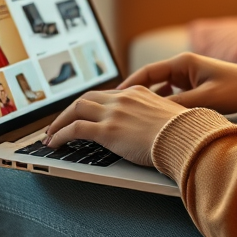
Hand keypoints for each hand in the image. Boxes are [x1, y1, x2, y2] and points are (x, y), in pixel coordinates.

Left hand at [44, 87, 185, 165]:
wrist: (186, 138)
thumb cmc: (184, 133)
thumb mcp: (170, 117)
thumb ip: (156, 118)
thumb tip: (158, 128)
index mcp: (138, 92)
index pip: (107, 95)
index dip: (92, 104)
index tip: (85, 113)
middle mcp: (123, 98)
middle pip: (87, 98)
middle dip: (70, 110)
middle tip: (60, 122)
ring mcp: (113, 113)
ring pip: (75, 109)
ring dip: (59, 122)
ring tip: (51, 134)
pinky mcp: (106, 130)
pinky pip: (73, 129)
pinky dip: (60, 135)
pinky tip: (54, 143)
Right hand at [120, 52, 236, 114]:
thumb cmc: (236, 89)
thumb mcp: (206, 99)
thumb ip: (179, 105)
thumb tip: (155, 115)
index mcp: (183, 63)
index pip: (147, 72)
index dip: (130, 86)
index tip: (115, 98)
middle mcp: (182, 67)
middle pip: (150, 81)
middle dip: (135, 95)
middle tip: (118, 111)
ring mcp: (187, 77)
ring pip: (159, 90)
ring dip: (149, 102)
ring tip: (133, 117)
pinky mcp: (193, 87)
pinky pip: (171, 95)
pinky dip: (163, 105)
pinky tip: (156, 118)